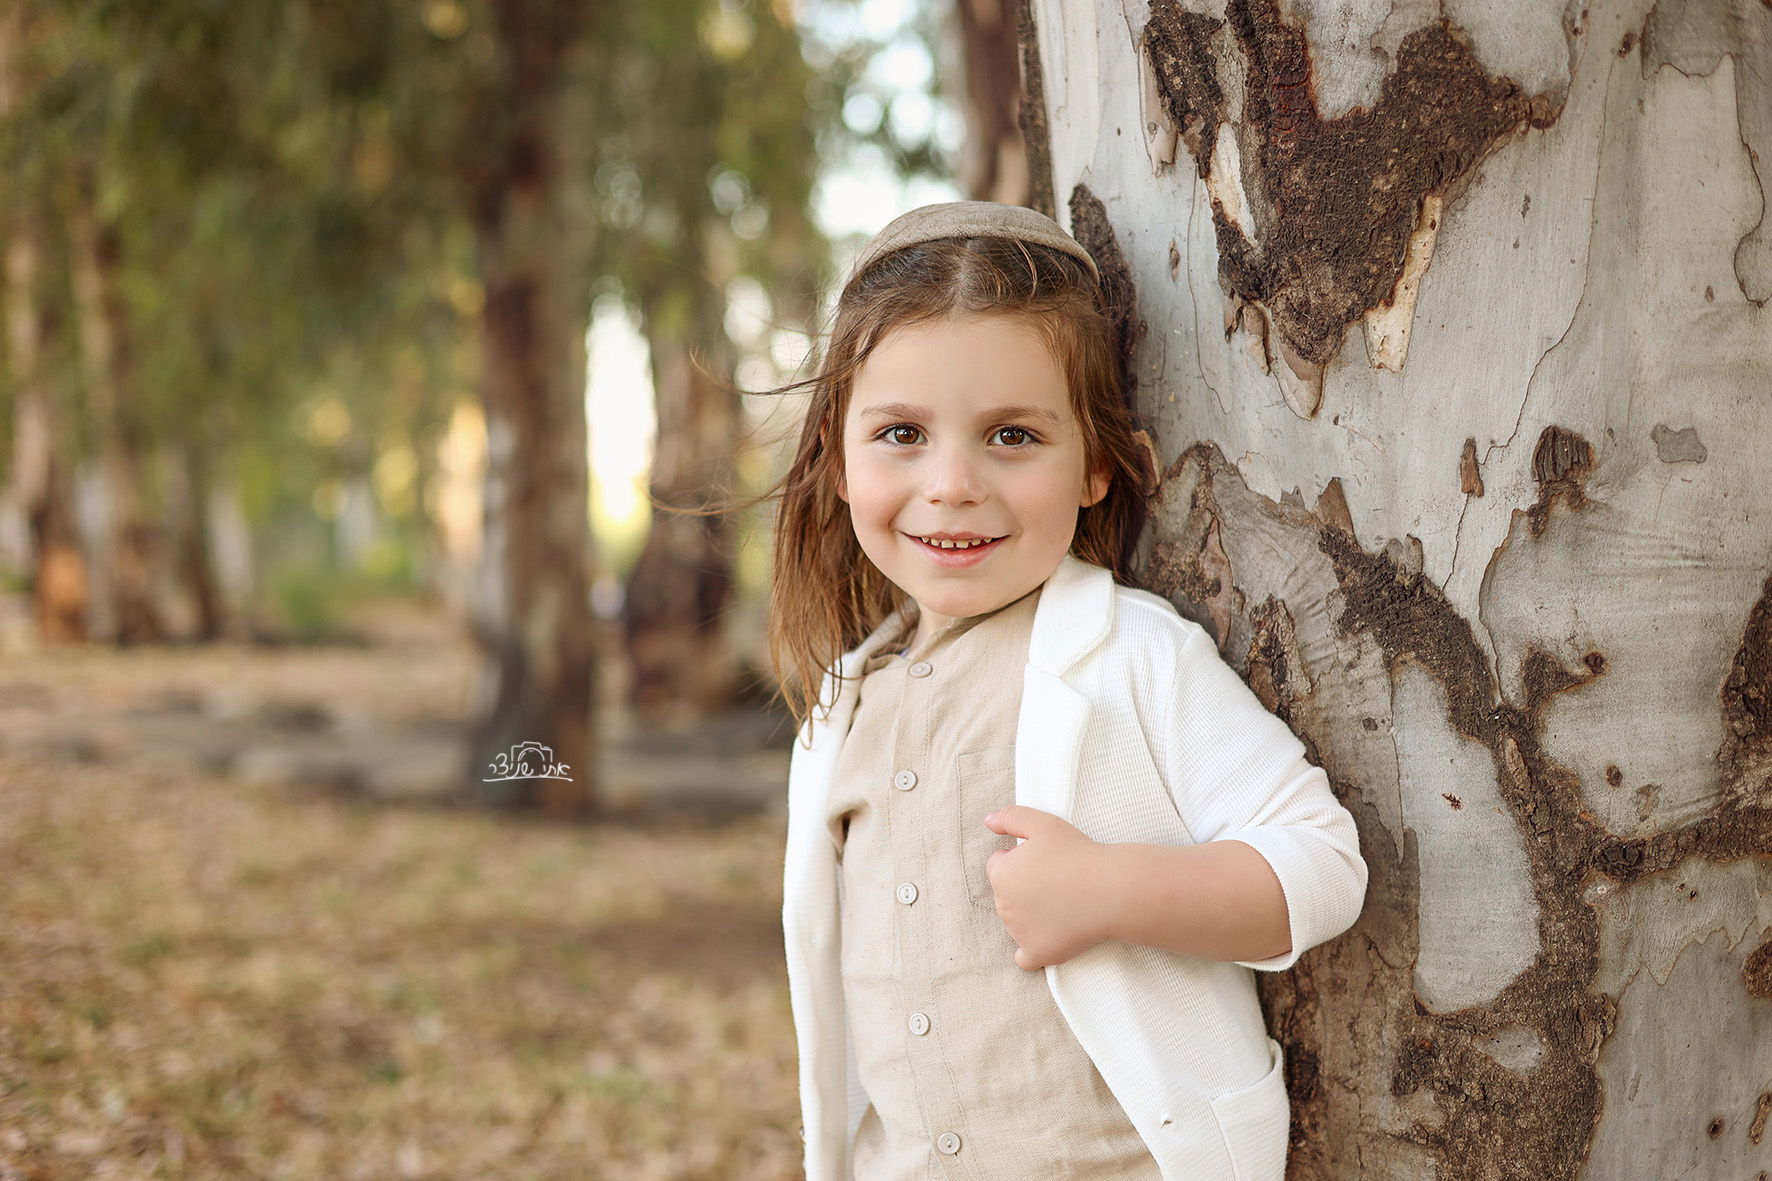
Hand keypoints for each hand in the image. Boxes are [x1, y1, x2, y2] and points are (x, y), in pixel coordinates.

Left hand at [982, 805, 1116, 970]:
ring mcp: (1019, 933)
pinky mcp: (1039, 953)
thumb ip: (1010, 817)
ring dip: (1030, 913)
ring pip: (1016, 921)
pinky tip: (1045, 938)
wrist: (1110, 889)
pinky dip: (1032, 949)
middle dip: (1023, 886)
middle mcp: (1003, 906)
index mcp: (1001, 875)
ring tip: (1062, 901)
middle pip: (1007, 893)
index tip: (1044, 859)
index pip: (999, 864)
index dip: (1020, 858)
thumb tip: (988, 822)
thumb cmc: (1077, 853)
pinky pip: (1024, 957)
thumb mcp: (1042, 822)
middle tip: (1055, 879)